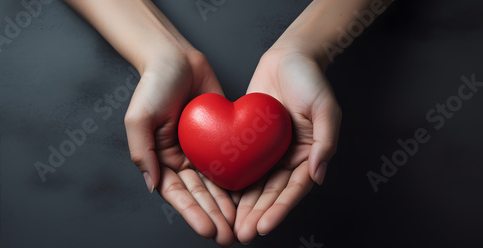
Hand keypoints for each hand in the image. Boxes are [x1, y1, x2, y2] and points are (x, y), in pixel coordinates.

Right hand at [124, 48, 234, 245]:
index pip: (178, 193)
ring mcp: (204, 149)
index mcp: (162, 159)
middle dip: (213, 216)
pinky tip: (248, 197)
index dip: (192, 212)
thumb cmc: (153, 86)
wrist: (177, 58)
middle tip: (227, 236)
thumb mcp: (139, 118)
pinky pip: (232, 160)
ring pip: (217, 183)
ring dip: (226, 206)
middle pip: (200, 194)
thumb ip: (143, 152)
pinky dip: (239, 179)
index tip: (208, 228)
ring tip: (238, 225)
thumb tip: (152, 185)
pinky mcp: (222, 136)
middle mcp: (184, 159)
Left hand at [233, 47, 341, 242]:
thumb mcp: (326, 108)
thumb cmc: (311, 79)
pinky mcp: (250, 138)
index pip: (293, 189)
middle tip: (241, 233)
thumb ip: (325, 142)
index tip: (263, 227)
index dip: (279, 210)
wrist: (289, 56)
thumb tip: (318, 176)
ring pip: (255, 183)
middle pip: (272, 192)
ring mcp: (268, 149)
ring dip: (244, 205)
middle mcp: (288, 156)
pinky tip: (221, 196)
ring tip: (230, 224)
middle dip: (257, 214)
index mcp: (308, 154)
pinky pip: (241, 162)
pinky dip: (233, 180)